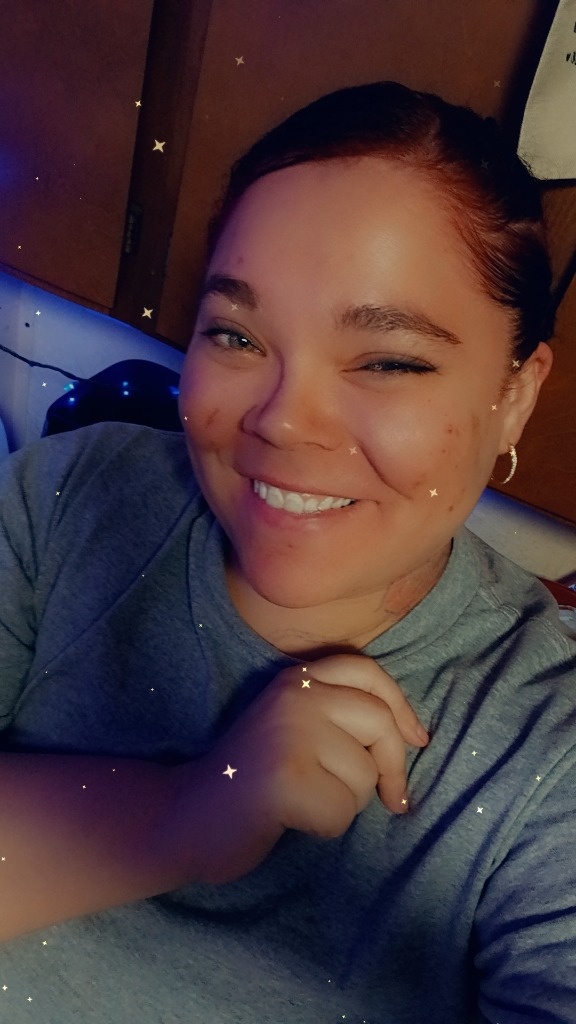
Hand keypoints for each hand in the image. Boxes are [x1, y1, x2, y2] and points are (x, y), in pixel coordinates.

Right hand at [173, 654, 426, 882]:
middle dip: (389, 768)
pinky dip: (325, 827)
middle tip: (389, 799)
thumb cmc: (250, 778)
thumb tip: (412, 736)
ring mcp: (289, 734)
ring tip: (303, 801)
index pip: (367, 673)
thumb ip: (340, 717)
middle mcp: (295, 696)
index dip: (400, 707)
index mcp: (297, 679)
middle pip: (379, 724)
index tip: (416, 739)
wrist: (186, 816)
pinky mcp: (285, 779)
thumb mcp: (294, 726)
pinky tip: (290, 820)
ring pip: (364, 774)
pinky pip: (342, 812)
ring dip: (345, 802)